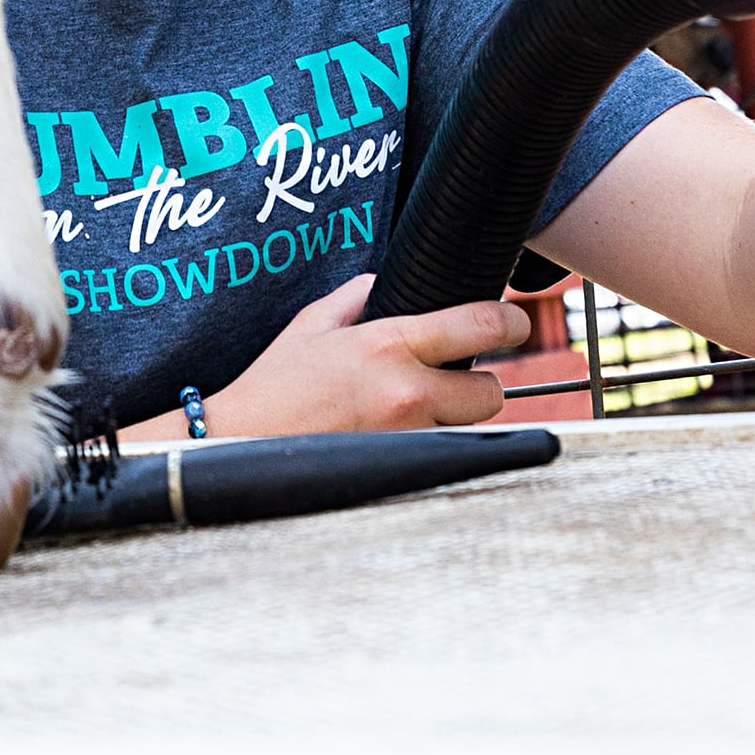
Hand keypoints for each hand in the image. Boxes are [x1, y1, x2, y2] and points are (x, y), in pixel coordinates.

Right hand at [203, 273, 528, 435]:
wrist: (239, 443)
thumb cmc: (274, 384)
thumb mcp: (313, 323)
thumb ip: (358, 295)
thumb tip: (389, 284)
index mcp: (388, 343)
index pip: (479, 327)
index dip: (510, 322)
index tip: (515, 321)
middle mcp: (406, 391)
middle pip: (492, 392)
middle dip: (485, 383)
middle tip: (461, 376)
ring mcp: (406, 437)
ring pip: (468, 427)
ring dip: (456, 415)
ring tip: (419, 407)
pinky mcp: (399, 469)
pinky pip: (437, 452)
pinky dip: (429, 441)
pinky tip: (397, 432)